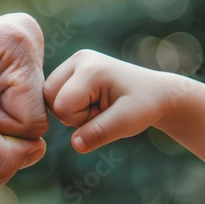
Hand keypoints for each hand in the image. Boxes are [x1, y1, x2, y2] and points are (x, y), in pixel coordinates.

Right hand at [44, 50, 171, 152]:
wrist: (155, 93)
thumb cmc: (144, 106)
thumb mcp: (127, 123)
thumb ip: (100, 133)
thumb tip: (75, 145)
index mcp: (90, 67)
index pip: (62, 106)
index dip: (81, 120)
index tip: (106, 113)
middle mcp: (79, 59)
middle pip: (49, 97)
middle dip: (72, 113)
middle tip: (101, 110)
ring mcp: (75, 62)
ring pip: (49, 97)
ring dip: (70, 110)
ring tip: (98, 106)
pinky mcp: (73, 68)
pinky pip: (55, 94)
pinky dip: (70, 105)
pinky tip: (92, 102)